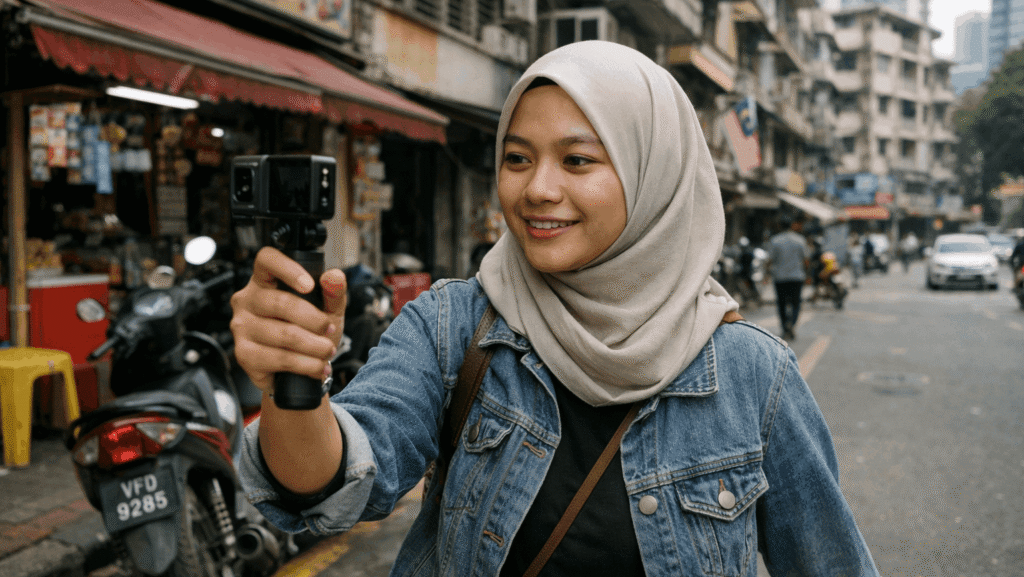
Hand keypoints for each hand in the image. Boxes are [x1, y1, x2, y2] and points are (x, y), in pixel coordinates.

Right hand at [230, 247, 347, 394]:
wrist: (298, 371)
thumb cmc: (309, 331)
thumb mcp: (328, 310)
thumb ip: (334, 292)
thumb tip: (334, 276)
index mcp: (264, 281)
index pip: (266, 260)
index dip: (288, 269)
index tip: (310, 285)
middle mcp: (247, 300)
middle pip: (281, 303)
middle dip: (315, 320)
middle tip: (330, 330)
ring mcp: (242, 327)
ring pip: (284, 334)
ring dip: (315, 346)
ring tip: (327, 351)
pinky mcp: (244, 354)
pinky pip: (280, 358)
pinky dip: (306, 365)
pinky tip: (316, 366)